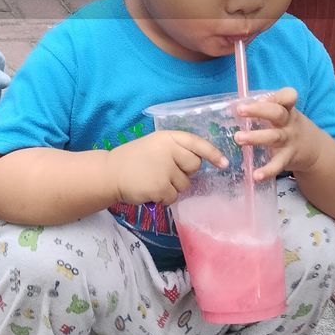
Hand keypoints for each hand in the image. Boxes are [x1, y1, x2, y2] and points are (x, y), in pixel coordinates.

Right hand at [107, 130, 227, 205]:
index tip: (224, 163)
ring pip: (185, 184)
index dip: (212, 153)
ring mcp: (165, 169)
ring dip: (172, 187)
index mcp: (167, 137)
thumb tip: (199, 162)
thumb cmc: (134, 159)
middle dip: (184, 172)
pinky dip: (164, 197)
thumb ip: (175, 149)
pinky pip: (174, 197)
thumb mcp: (154, 145)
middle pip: (194, 166)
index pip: (196, 143)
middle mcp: (168, 150)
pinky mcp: (160, 187)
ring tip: (153, 180)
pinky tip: (150, 190)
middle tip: (165, 171)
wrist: (110, 172)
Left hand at [231, 88, 324, 182]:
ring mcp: (289, 140)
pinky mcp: (288, 158)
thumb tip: (235, 105)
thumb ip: (266, 108)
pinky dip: (267, 171)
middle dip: (258, 110)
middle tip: (239, 110)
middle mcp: (289, 123)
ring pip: (274, 137)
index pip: (288, 97)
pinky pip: (277, 164)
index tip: (261, 97)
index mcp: (287, 109)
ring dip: (255, 137)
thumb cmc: (289, 127)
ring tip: (238, 138)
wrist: (316, 151)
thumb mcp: (285, 114)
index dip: (278, 95)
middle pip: (277, 113)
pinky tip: (255, 176)